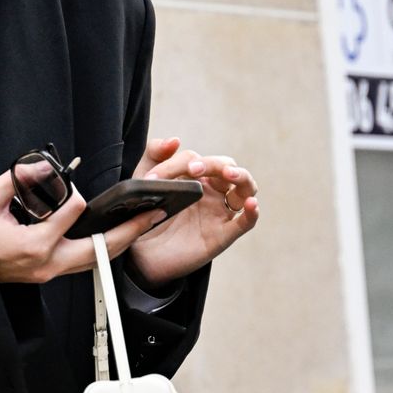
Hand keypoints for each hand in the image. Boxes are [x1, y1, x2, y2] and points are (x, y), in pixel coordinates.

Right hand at [0, 170, 165, 283]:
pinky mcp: (47, 274)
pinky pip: (82, 263)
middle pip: (99, 248)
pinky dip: (101, 250)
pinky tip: (113, 237)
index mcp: (33, 245)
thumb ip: (16, 180)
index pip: (70, 212)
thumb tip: (42, 166)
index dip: (73, 193)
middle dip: (129, 230)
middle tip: (152, 214)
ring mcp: (48, 273)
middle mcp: (46, 263)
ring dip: (119, 242)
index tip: (65, 182)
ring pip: (95, 260)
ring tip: (142, 225)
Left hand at [128, 136, 258, 287]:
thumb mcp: (144, 181)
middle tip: (192, 169)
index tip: (154, 177)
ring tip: (229, 173)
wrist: (140, 252)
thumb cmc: (146, 214)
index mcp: (196, 176)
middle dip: (212, 164)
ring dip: (241, 177)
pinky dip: (252, 213)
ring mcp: (220, 212)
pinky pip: (245, 222)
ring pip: (246, 188)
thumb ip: (154, 156)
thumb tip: (174, 140)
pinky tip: (252, 204)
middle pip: (227, 167)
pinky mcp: (222, 235)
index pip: (196, 159)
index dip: (176, 164)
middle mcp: (213, 191)